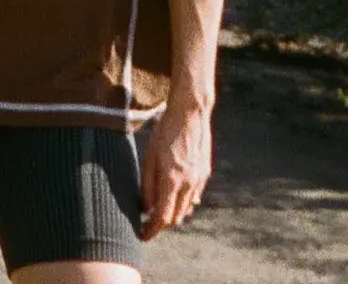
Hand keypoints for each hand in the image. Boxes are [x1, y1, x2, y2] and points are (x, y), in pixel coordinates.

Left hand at [139, 104, 212, 239]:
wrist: (190, 112)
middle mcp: (189, 183)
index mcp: (172, 180)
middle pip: (176, 217)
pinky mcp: (205, 172)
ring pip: (187, 208)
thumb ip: (147, 186)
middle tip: (147, 223)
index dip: (151, 230)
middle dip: (161, 224)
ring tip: (159, 209)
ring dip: (173, 213)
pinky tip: (173, 194)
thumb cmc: (165, 132)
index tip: (142, 235)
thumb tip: (145, 209)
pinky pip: (194, 196)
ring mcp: (200, 178)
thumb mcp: (149, 158)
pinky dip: (183, 202)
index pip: (163, 218)